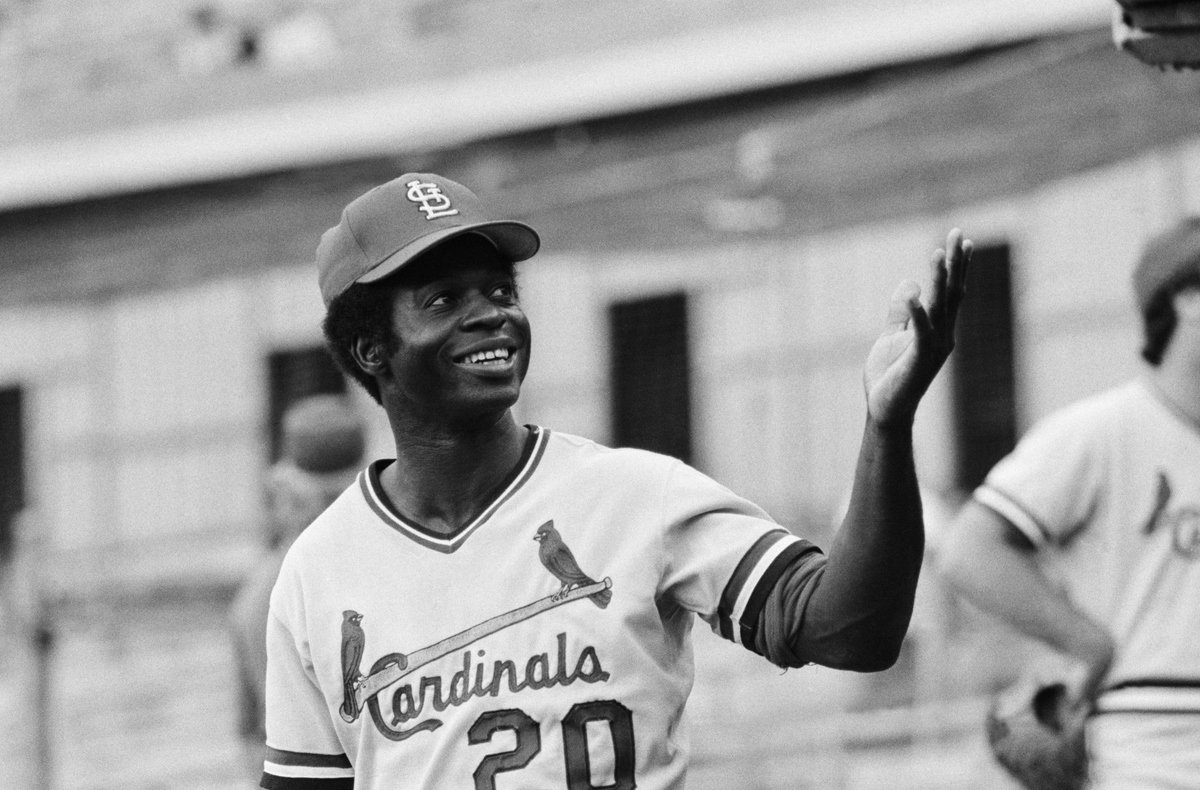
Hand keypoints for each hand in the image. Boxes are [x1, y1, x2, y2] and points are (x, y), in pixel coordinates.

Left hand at [863, 228, 970, 428]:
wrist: (885, 411)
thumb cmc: (889, 377)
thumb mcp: (891, 336)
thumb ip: (900, 312)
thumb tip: (909, 284)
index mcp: (938, 330)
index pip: (949, 293)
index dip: (955, 267)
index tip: (961, 240)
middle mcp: (943, 336)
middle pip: (951, 294)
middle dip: (954, 264)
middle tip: (957, 234)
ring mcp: (934, 348)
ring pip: (939, 308)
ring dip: (939, 280)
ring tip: (938, 253)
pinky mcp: (919, 360)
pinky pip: (921, 332)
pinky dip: (917, 313)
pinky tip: (913, 293)